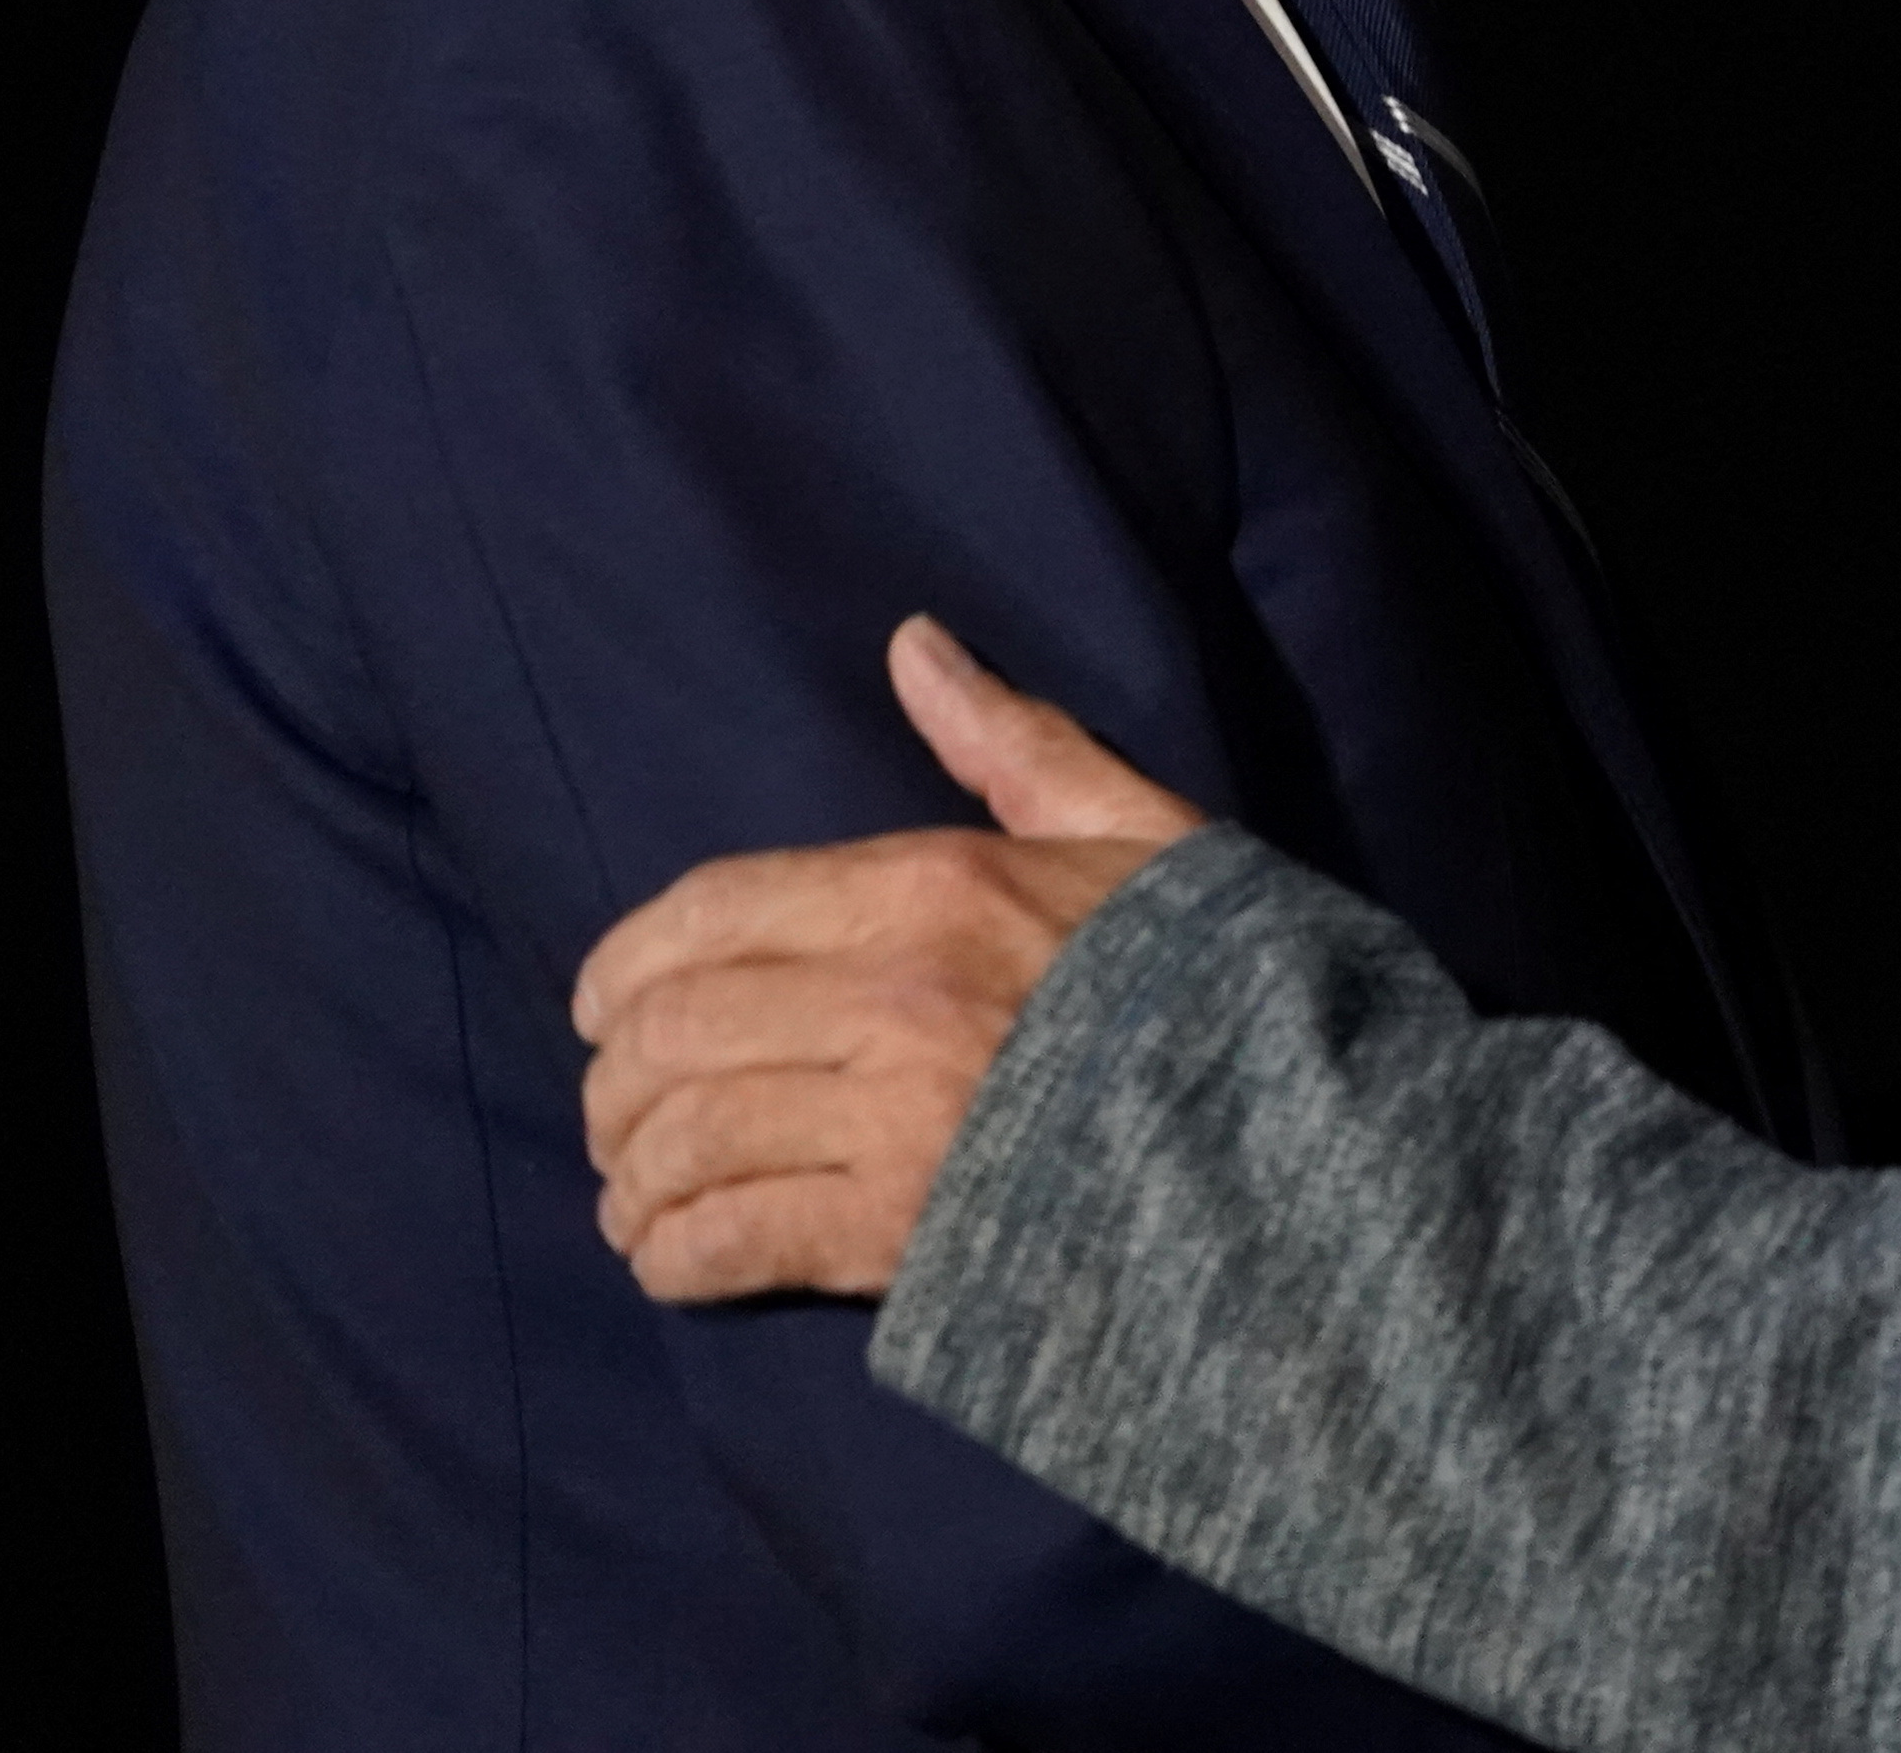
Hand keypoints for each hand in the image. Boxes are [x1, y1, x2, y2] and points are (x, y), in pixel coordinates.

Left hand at [573, 617, 1207, 1302]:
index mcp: (929, 886)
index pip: (707, 912)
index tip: (601, 1002)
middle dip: (614, 1080)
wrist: (1300, 1145)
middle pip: (671, 1033)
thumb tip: (912, 642)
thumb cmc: (1218, 981)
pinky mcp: (900, 1241)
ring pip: (685, 1141)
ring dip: (632, 1174)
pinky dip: (675, 1254)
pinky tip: (671, 1257)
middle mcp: (888, 997)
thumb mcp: (1133, 829)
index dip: (624, 963)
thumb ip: (1012, 742)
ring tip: (634, 1191)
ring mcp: (889, 1124)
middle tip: (614, 1109)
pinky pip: (733, 1241)